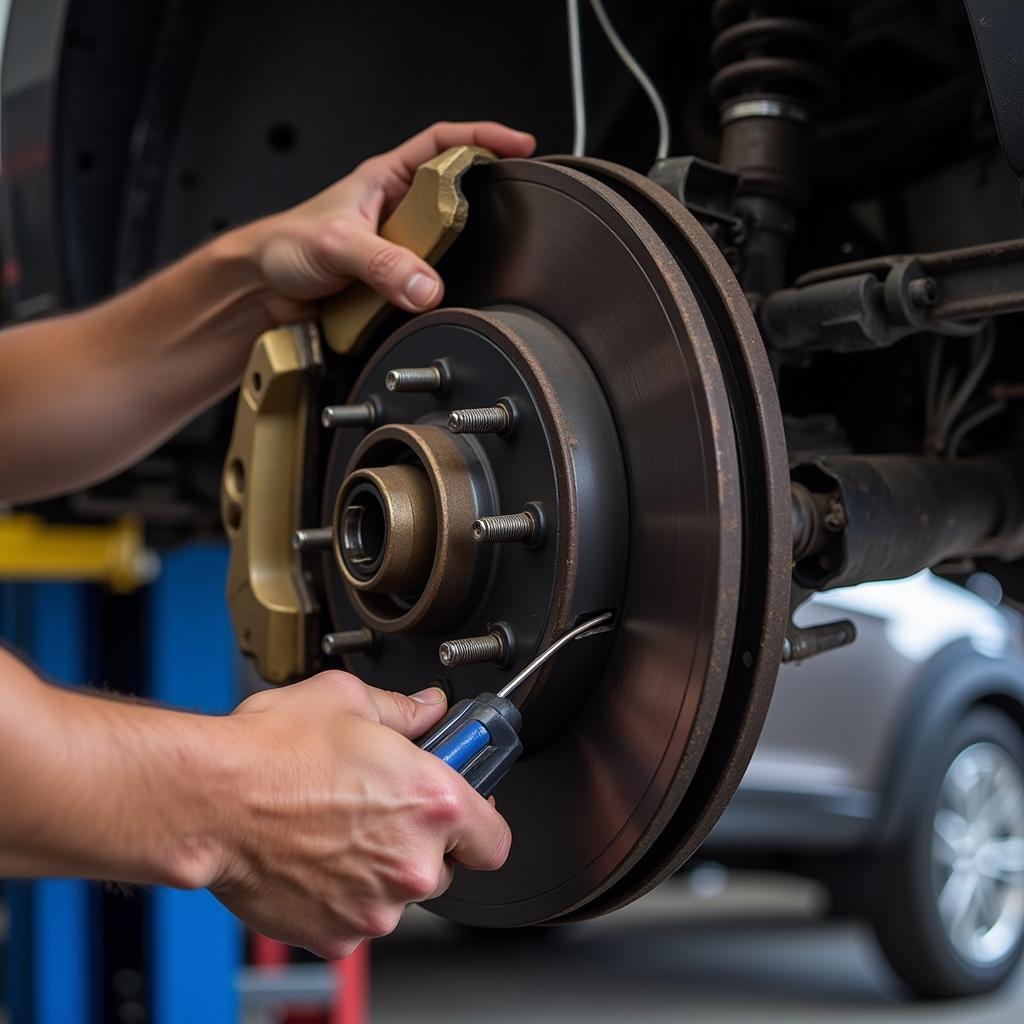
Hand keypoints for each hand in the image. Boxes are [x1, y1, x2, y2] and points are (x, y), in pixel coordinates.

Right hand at [208, 671, 510, 958]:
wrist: (211, 799)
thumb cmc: (274, 751)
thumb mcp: (349, 701)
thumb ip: (404, 711)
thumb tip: (428, 709)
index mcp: (433, 803)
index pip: (494, 839)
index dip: (480, 823)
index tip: (463, 813)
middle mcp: (412, 862)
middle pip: (443, 867)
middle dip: (417, 842)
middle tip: (380, 809)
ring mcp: (375, 907)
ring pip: (395, 895)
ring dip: (378, 871)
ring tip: (336, 830)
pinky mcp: (336, 935)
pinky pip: (353, 919)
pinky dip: (340, 897)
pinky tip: (313, 858)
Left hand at [245, 121, 535, 324]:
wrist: (262, 291)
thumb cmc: (286, 247)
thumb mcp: (336, 245)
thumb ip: (382, 264)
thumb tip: (425, 286)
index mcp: (386, 178)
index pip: (445, 144)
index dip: (484, 139)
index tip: (519, 146)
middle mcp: (396, 210)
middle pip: (455, 203)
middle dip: (470, 219)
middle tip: (474, 232)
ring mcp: (398, 248)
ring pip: (443, 253)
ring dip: (441, 268)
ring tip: (431, 276)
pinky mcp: (394, 284)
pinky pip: (424, 290)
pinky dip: (425, 299)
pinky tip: (417, 304)